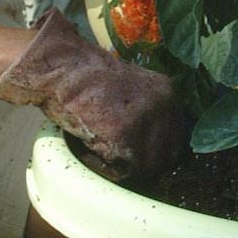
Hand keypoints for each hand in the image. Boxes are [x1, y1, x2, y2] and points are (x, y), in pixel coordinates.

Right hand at [0, 9, 183, 180]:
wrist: (62, 68)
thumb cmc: (87, 81)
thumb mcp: (131, 90)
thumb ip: (148, 112)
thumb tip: (154, 149)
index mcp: (169, 93)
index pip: (175, 139)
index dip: (155, 155)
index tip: (135, 159)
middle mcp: (164, 104)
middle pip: (165, 157)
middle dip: (142, 166)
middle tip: (117, 164)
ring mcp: (146, 119)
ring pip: (146, 168)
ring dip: (122, 169)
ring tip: (97, 153)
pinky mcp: (125, 134)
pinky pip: (121, 170)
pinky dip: (103, 168)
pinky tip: (86, 151)